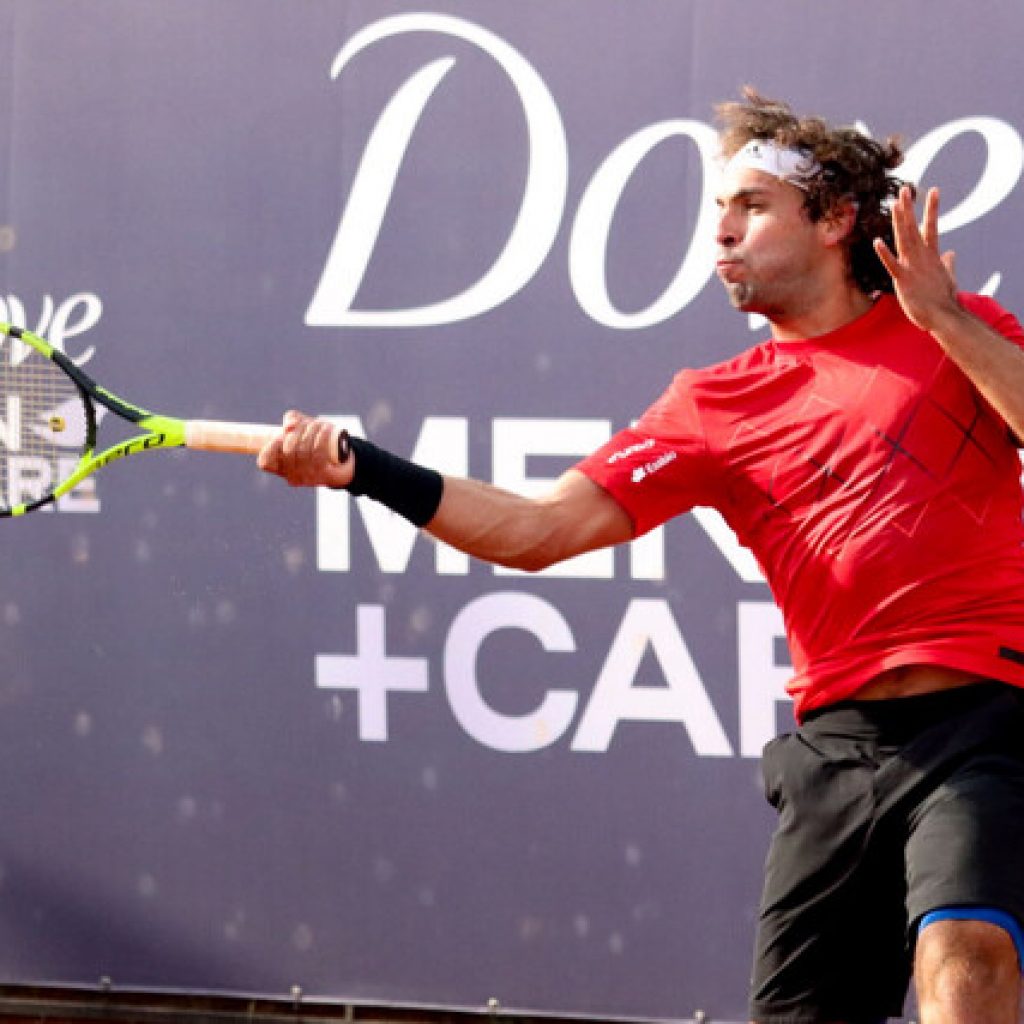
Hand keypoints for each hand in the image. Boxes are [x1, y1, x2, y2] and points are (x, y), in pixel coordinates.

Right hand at [257, 410, 352, 488]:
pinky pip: (319, 454)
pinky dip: (322, 437)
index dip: (270, 448)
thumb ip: (292, 420)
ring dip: (311, 431)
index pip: (265, 463)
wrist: (343, 460)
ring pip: (304, 450)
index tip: (280, 436)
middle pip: (288, 451)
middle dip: (297, 432)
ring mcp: (308, 478)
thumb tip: (290, 426)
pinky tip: (325, 428)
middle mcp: (292, 476)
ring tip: (319, 424)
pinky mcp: (324, 474)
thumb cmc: (316, 442)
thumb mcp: (302, 427)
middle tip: (307, 424)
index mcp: (280, 467)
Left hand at [873, 185, 960, 333]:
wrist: (944, 316)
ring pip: (904, 240)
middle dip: (909, 208)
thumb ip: (948, 264)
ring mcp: (912, 267)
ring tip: (895, 204)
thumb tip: (951, 254)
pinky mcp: (904, 280)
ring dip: (899, 221)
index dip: (931, 208)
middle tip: (905, 188)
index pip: (931, 227)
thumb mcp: (947, 277)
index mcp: (931, 255)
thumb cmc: (944, 299)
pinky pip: (892, 265)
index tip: (933, 190)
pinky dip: (885, 253)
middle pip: (913, 228)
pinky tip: (877, 241)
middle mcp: (921, 257)